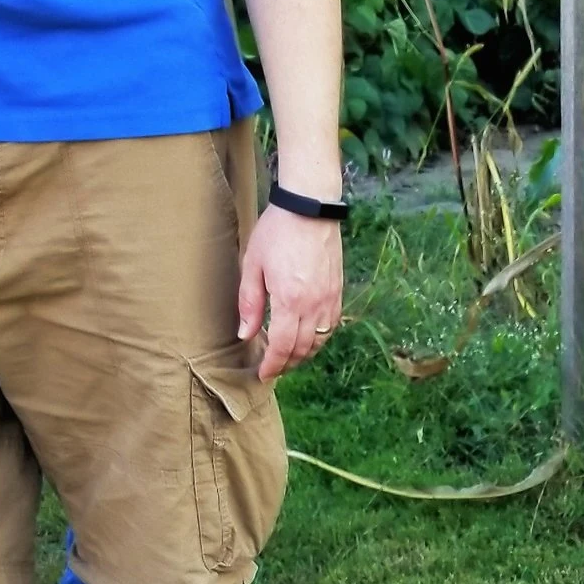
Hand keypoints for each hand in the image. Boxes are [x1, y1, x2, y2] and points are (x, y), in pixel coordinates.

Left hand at [237, 205, 343, 379]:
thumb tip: (246, 334)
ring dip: (302, 355)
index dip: (273, 365)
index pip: (282, 347)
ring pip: (318, 342)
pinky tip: (306, 337)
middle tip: (273, 368)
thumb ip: (249, 303)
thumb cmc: (277, 232)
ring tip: (287, 356)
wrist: (310, 209)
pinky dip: (317, 340)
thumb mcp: (253, 265)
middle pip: (301, 350)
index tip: (264, 374)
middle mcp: (313, 307)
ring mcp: (329, 301)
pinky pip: (330, 328)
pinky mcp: (338, 294)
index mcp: (289, 301)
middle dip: (286, 364)